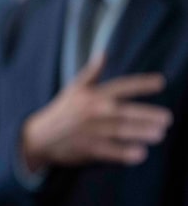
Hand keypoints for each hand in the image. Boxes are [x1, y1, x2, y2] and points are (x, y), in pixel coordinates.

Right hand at [21, 54, 170, 171]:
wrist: (39, 136)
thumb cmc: (61, 110)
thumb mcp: (74, 88)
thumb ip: (92, 72)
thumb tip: (103, 52)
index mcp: (91, 95)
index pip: (120, 87)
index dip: (140, 84)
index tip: (161, 82)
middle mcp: (91, 111)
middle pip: (123, 112)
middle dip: (146, 114)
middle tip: (167, 118)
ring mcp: (89, 131)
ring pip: (120, 131)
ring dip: (141, 133)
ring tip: (159, 134)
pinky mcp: (87, 148)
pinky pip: (109, 151)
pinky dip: (124, 153)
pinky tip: (140, 154)